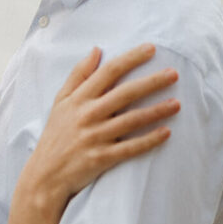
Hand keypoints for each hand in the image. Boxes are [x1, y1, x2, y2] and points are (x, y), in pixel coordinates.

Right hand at [22, 44, 179, 209]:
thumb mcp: (60, 101)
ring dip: (157, 111)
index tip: (151, 49)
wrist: (45, 174)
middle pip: (125, 93)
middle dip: (152, 82)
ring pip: (132, 120)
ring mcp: (95, 137)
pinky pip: (131, 148)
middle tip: (174, 74)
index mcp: (79, 99)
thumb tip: (96, 50)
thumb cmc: (55, 135)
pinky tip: (166, 132)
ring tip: (177, 104)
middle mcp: (88, 115)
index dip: (131, 59)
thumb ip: (78, 75)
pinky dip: (149, 140)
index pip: (108, 72)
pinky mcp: (102, 158)